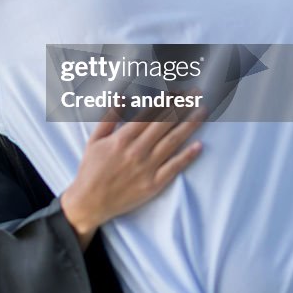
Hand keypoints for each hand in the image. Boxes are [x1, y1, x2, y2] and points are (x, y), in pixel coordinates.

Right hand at [60, 106, 204, 248]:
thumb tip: (120, 97)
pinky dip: (188, 156)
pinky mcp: (154, 184)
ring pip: (173, 142)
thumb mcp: (94, 140)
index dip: (165, 101)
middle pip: (164, 124)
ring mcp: (147, 167)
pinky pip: (174, 167)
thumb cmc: (91, 169)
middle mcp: (137, 150)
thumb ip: (109, 118)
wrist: (90, 201)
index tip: (178, 91)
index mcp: (123, 138)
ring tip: (202, 111)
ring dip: (189, 125)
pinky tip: (199, 145)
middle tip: (196, 94)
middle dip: (182, 106)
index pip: (149, 114)